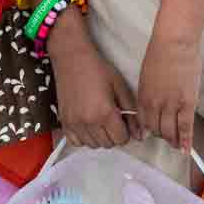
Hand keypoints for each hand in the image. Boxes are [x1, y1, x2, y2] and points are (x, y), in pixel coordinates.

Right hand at [48, 14, 141, 149]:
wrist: (72, 58)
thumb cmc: (97, 68)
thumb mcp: (120, 87)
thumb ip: (131, 112)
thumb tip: (139, 133)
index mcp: (105, 113)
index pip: (121, 139)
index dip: (126, 131)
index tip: (123, 122)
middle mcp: (89, 121)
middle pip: (108, 144)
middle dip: (114, 134)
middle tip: (113, 119)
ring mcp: (74, 123)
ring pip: (93, 145)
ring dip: (99, 137)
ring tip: (100, 120)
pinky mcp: (64, 121)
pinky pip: (76, 142)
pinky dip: (84, 137)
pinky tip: (88, 125)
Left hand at [137, 32, 201, 151]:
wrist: (174, 44)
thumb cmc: (160, 54)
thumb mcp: (145, 75)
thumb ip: (147, 93)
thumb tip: (150, 106)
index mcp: (142, 97)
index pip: (143, 123)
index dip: (148, 131)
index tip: (151, 135)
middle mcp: (154, 105)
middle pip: (156, 130)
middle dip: (161, 136)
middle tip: (167, 138)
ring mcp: (171, 105)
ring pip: (170, 132)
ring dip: (173, 140)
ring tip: (176, 145)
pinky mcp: (187, 104)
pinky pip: (185, 128)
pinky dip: (186, 141)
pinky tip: (186, 150)